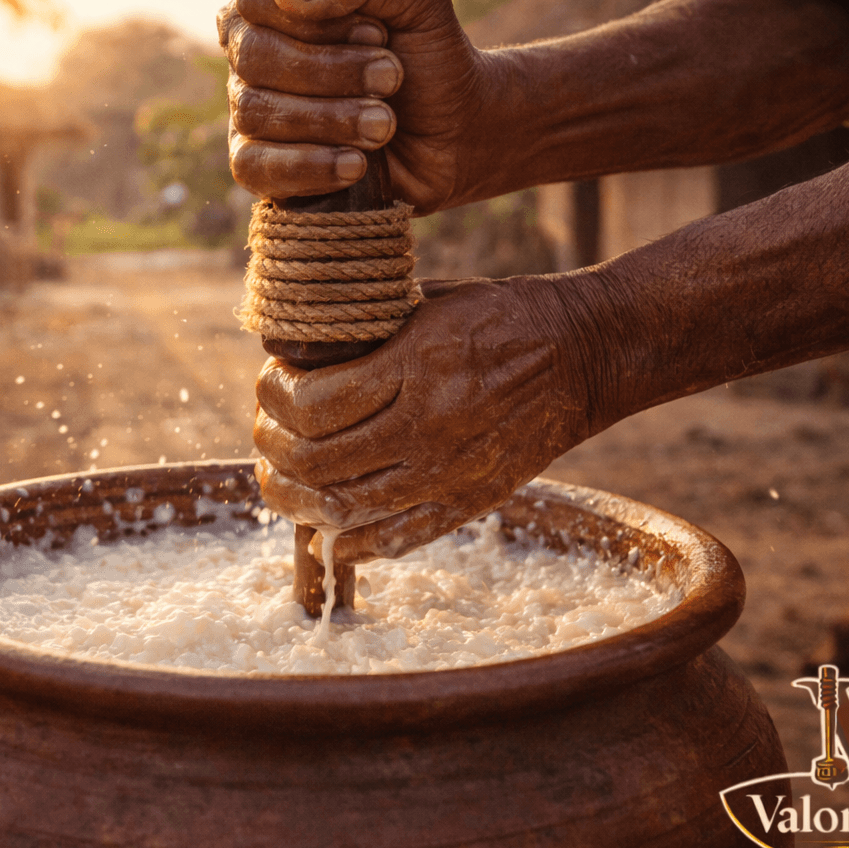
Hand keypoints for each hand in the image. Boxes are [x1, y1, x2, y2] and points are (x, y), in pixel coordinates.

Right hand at [217, 0, 495, 212]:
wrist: (457, 135)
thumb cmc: (428, 58)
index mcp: (278, 2)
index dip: (317, 20)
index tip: (377, 33)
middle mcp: (252, 54)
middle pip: (254, 57)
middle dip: (332, 72)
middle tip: (392, 80)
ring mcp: (250, 111)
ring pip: (257, 112)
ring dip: (332, 119)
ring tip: (386, 125)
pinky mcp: (259, 167)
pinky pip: (255, 168)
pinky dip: (310, 166)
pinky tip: (356, 164)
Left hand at [253, 276, 608, 563]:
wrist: (583, 355)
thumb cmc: (500, 317)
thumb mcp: (428, 303)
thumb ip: (365, 332)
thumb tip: (290, 353)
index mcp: (417, 365)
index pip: (313, 404)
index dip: (274, 397)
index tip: (269, 382)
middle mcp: (429, 426)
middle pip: (316, 461)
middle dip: (272, 447)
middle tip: (265, 431)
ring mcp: (448, 473)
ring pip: (342, 509)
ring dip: (295, 499)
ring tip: (282, 477)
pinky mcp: (467, 503)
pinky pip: (395, 540)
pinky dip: (349, 544)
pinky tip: (325, 532)